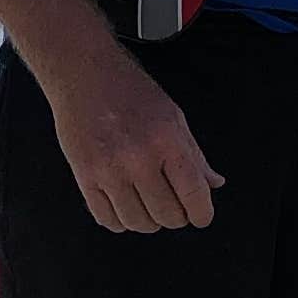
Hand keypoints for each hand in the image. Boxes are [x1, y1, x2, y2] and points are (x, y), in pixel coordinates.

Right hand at [45, 47, 222, 232]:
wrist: (83, 74)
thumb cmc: (129, 92)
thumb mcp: (173, 116)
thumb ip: (194, 155)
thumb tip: (214, 184)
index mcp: (167, 140)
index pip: (194, 194)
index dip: (202, 214)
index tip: (201, 216)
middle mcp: (138, 158)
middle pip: (167, 216)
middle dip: (176, 216)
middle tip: (174, 205)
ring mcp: (108, 170)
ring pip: (138, 223)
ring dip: (148, 221)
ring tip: (148, 204)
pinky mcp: (84, 176)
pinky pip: (107, 220)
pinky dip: (120, 221)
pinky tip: (124, 205)